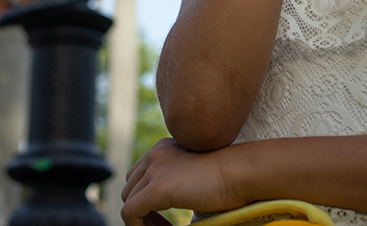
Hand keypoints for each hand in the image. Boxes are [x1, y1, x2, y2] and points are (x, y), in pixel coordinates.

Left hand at [121, 138, 243, 224]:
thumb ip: (177, 179)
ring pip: (128, 201)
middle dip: (141, 210)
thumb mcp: (194, 173)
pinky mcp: (156, 189)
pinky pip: (130, 213)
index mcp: (162, 148)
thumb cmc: (228, 176)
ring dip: (141, 219)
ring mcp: (153, 171)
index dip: (145, 199)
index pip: (138, 176)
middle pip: (130, 188)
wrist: (239, 173)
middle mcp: (153, 155)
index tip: (164, 218)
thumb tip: (170, 197)